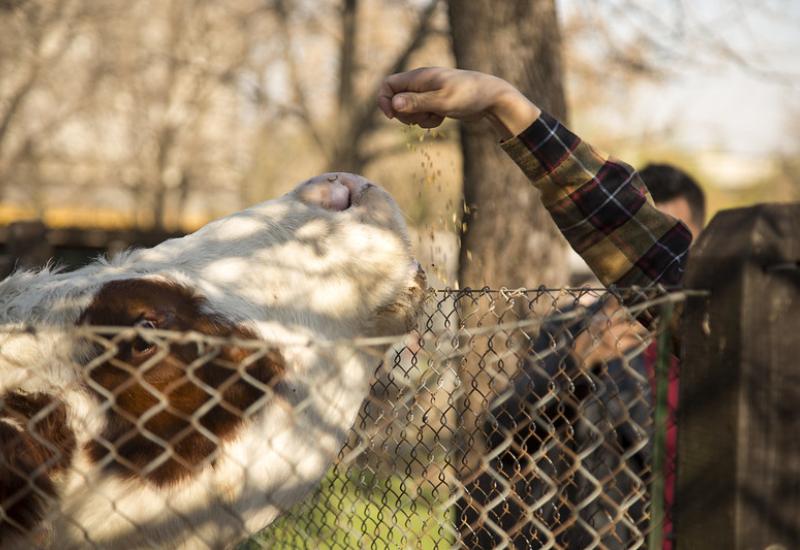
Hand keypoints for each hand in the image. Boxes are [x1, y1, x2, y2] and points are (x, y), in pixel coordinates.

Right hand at [378, 67, 540, 138]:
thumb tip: (393, 104)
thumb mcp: (441, 101)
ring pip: (410, 110)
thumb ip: (417, 103)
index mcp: (419, 77)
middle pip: (396, 100)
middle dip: (404, 114)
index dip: (384, 101)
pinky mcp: (436, 103)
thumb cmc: (468, 96)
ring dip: (418, 119)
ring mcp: (429, 93)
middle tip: (421, 117)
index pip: (388, 85)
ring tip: (436, 116)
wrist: (492, 98)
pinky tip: (443, 117)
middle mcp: (421, 83)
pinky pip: (423, 115)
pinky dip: (429, 120)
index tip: (392, 116)